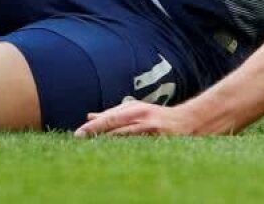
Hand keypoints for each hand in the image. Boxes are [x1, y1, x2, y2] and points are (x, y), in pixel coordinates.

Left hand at [74, 100, 200, 137]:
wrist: (185, 120)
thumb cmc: (155, 116)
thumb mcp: (134, 110)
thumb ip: (112, 114)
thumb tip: (89, 116)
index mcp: (133, 108)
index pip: (109, 117)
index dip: (93, 125)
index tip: (78, 134)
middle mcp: (140, 115)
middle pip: (114, 125)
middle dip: (96, 132)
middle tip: (79, 139)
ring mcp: (149, 127)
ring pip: (124, 136)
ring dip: (108, 141)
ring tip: (93, 147)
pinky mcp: (158, 138)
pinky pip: (138, 145)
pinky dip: (125, 149)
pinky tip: (115, 155)